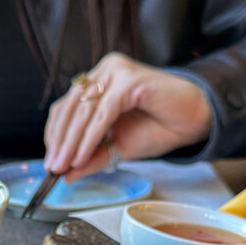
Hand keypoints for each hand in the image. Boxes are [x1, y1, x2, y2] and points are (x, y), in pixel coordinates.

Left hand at [43, 52, 212, 181]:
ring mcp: (117, 71)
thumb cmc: (160, 127)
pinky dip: (89, 137)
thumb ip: (92, 157)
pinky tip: (82, 156)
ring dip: (71, 142)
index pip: (66, 106)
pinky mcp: (129, 80)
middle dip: (60, 141)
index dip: (55, 134)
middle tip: (53, 168)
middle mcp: (105, 70)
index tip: (50, 161)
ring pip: (83, 110)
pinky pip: (102, 113)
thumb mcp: (118, 147)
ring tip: (64, 166)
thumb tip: (65, 174)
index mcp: (100, 80)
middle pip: (71, 107)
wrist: (195, 120)